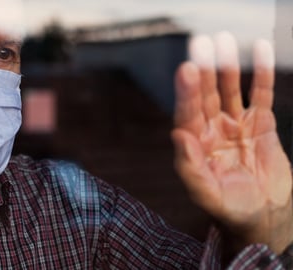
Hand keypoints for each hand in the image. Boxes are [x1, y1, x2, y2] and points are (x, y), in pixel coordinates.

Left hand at [172, 32, 292, 253]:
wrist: (262, 216)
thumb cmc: (228, 208)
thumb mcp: (206, 194)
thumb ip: (190, 166)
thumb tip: (177, 134)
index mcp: (195, 144)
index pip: (188, 113)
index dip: (187, 92)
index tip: (187, 69)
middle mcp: (212, 129)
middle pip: (205, 94)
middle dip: (203, 70)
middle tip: (200, 43)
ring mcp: (236, 124)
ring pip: (229, 89)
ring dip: (227, 65)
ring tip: (223, 39)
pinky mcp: (260, 124)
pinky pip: (260, 94)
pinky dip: (261, 73)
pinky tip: (259, 49)